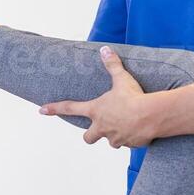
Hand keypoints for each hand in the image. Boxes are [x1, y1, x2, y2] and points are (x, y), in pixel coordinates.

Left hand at [39, 46, 156, 147]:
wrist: (151, 116)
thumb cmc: (134, 97)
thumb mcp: (122, 79)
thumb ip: (112, 65)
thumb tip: (105, 49)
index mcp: (96, 111)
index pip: (70, 108)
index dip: (55, 108)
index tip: (42, 110)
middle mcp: (102, 127)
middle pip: (88, 138)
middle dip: (91, 135)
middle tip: (99, 128)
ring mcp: (115, 138)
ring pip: (110, 141)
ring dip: (115, 135)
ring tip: (127, 125)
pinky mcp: (129, 144)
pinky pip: (128, 143)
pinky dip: (131, 138)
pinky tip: (140, 130)